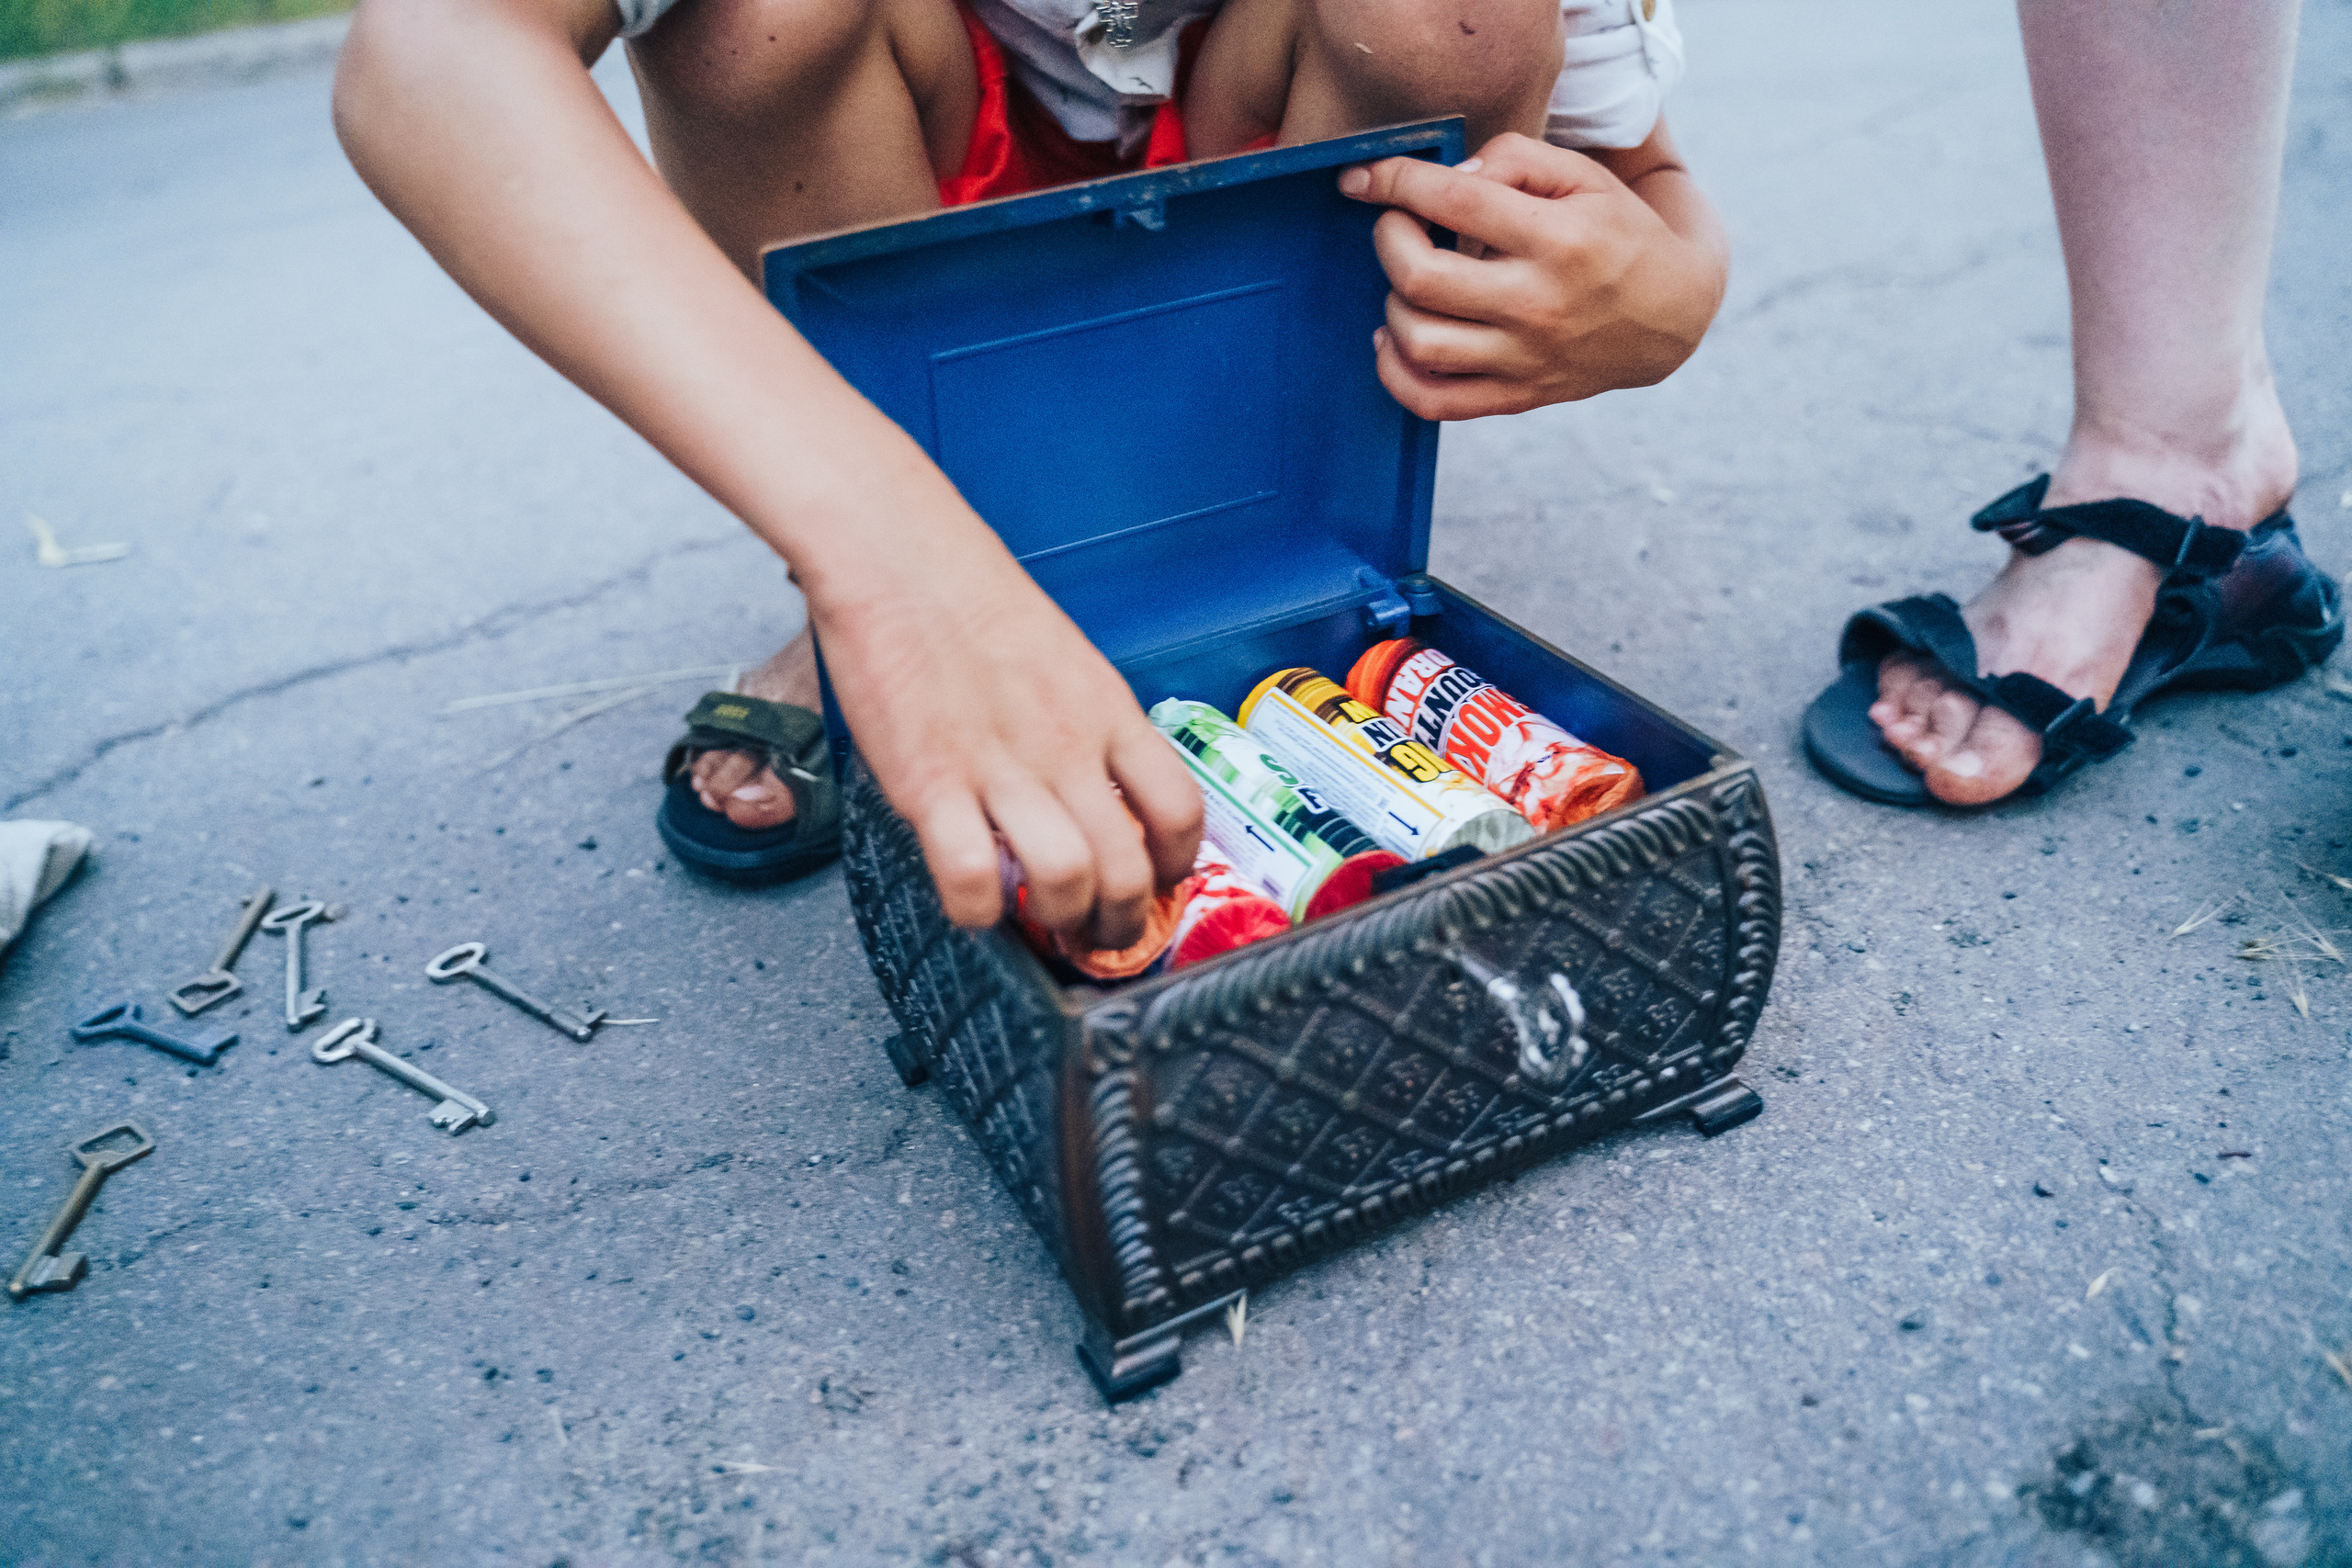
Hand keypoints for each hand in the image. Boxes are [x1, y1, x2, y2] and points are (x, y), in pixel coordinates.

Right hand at [807, 491, 1202, 949]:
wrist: (897, 554)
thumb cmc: (967, 592)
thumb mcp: (1062, 654)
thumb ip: (1083, 722)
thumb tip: (1089, 780)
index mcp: (1108, 712)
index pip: (1179, 810)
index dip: (1176, 866)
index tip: (1159, 884)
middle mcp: (1067, 747)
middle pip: (1129, 868)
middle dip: (1123, 924)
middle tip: (1101, 937)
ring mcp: (1002, 769)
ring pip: (1066, 884)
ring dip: (1061, 924)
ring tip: (1045, 929)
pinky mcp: (933, 784)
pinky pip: (972, 880)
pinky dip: (977, 912)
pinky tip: (972, 904)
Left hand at [1338, 131, 1726, 419]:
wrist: (1671, 316)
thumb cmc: (1617, 234)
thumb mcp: (1583, 177)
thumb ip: (1515, 160)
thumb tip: (1448, 179)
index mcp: (1557, 239)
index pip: (1455, 202)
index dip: (1395, 182)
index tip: (1362, 176)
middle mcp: (1537, 303)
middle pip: (1421, 276)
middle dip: (1388, 238)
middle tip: (1396, 225)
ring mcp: (1525, 358)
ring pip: (1418, 341)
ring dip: (1392, 303)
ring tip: (1408, 281)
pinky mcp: (1516, 396)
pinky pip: (1433, 401)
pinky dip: (1395, 374)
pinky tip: (1395, 339)